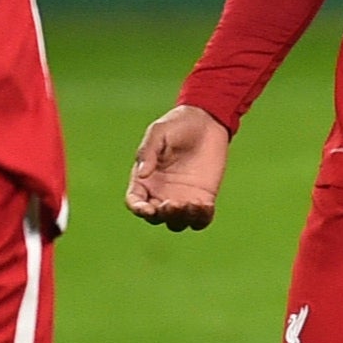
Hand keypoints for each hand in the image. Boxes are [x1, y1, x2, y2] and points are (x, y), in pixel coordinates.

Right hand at [128, 103, 227, 231]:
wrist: (207, 120)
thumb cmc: (177, 124)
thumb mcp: (159, 133)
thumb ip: (148, 152)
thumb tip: (142, 174)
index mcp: (145, 180)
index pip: (136, 202)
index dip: (139, 209)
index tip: (148, 209)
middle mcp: (161, 193)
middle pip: (156, 218)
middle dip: (163, 215)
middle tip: (172, 204)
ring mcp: (182, 198)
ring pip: (178, 222)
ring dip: (182, 219)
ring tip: (191, 204)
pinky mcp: (203, 198)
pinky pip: (201, 218)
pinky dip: (201, 218)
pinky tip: (206, 206)